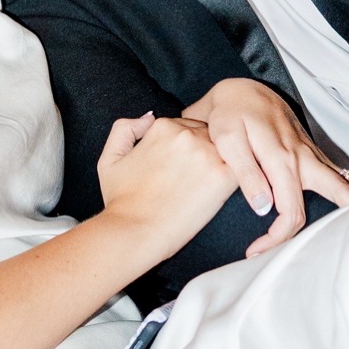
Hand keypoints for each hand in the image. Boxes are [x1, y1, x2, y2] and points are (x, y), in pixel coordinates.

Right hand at [96, 112, 238, 261]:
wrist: (135, 231)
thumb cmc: (121, 201)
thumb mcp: (109, 158)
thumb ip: (124, 128)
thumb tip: (148, 116)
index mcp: (162, 126)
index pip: (186, 125)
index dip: (186, 146)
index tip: (182, 166)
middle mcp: (186, 134)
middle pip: (207, 134)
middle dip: (204, 151)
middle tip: (196, 177)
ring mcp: (206, 153)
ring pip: (225, 148)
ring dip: (220, 163)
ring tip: (207, 186)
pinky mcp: (223, 175)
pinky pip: (240, 167)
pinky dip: (235, 177)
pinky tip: (220, 192)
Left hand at [182, 79, 348, 256]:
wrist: (244, 90)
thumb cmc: (230, 115)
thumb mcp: (228, 139)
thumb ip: (247, 173)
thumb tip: (264, 208)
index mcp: (282, 158)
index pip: (290, 212)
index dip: (276, 238)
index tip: (256, 252)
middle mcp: (305, 159)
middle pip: (340, 196)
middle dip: (345, 226)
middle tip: (334, 255)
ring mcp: (314, 156)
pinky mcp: (315, 155)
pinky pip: (343, 177)